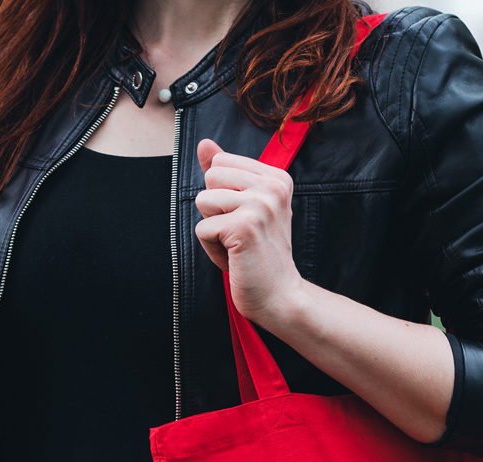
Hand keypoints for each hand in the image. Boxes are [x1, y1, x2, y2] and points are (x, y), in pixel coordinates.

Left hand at [195, 138, 304, 330]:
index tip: (244, 220)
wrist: (280, 296)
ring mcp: (260, 205)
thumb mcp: (247, 208)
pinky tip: (234, 259)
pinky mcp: (244, 227)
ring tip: (236, 246)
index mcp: (276, 177)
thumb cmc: (261, 256)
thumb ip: (226, 174)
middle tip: (238, 234)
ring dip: (212, 231)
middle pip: (211, 177)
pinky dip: (212, 251)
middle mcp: (272, 186)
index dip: (222, 195)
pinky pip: (202, 229)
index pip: (221, 163)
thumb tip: (203, 144)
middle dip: (214, 209)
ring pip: (203, 201)